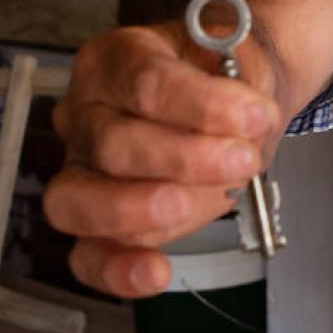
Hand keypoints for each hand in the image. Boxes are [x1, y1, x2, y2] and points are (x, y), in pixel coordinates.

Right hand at [43, 24, 283, 298]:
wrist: (234, 103)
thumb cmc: (227, 83)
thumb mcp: (241, 73)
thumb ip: (239, 99)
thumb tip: (240, 132)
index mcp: (115, 60)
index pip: (144, 81)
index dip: (201, 104)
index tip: (255, 116)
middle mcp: (84, 111)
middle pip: (109, 142)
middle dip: (180, 159)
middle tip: (241, 162)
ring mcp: (79, 168)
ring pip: (77, 198)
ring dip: (138, 210)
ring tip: (187, 207)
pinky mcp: (92, 220)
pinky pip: (85, 254)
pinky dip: (116, 269)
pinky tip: (154, 272)